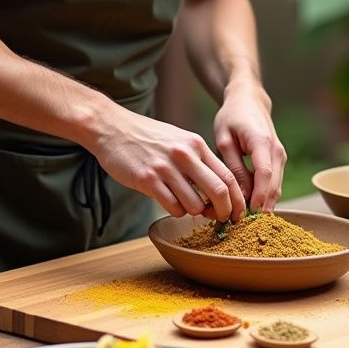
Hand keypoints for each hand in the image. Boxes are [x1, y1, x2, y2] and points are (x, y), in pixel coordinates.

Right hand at [91, 108, 244, 221]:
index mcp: (196, 145)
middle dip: (224, 212)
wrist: (111, 128)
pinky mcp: (147, 179)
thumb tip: (218, 190)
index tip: (236, 213)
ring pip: (195, 205)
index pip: (228, 176)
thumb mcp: (179, 140)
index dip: (237, 200)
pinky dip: (175, 210)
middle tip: (220, 219)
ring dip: (193, 212)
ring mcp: (166, 168)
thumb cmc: (146, 137)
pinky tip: (167, 200)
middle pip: (219, 192)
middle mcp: (184, 155)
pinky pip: (172, 207)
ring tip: (184, 204)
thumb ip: (198, 160)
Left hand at [212, 83, 286, 211]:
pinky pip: (274, 183)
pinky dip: (264, 196)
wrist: (249, 101)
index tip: (248, 214)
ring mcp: (281, 156)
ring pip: (276, 187)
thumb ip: (233, 166)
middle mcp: (277, 150)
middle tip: (242, 224)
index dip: (258, 197)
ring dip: (264, 204)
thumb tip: (242, 194)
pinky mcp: (279, 161)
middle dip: (261, 207)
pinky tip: (249, 207)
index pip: (264, 174)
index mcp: (262, 142)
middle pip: (274, 185)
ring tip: (244, 219)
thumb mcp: (224, 139)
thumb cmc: (232, 117)